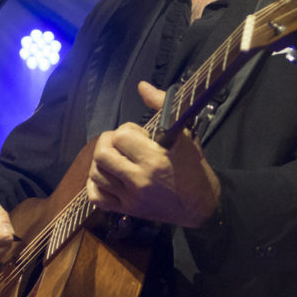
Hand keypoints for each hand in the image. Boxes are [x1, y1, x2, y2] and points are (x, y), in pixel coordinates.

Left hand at [86, 81, 220, 227]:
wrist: (200, 205)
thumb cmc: (192, 167)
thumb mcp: (185, 133)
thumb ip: (162, 105)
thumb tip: (142, 85)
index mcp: (154, 159)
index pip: (121, 136)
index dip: (127, 130)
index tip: (139, 136)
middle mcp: (139, 180)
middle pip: (102, 154)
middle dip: (108, 142)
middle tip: (120, 143)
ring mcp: (130, 198)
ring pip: (96, 173)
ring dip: (102, 161)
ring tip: (115, 158)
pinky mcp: (126, 210)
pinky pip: (97, 197)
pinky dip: (95, 184)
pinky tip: (107, 176)